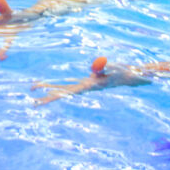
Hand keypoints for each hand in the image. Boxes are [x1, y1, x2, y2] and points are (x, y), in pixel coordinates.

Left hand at [32, 57, 148, 104]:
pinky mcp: (92, 79)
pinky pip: (73, 82)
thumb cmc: (128, 73)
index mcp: (90, 86)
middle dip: (47, 94)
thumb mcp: (117, 70)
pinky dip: (63, 84)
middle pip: (63, 91)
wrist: (138, 76)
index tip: (39, 100)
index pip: (67, 92)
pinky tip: (55, 86)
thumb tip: (92, 70)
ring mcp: (89, 83)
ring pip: (66, 86)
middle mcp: (87, 86)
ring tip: (34, 88)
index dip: (53, 95)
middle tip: (31, 100)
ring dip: (51, 87)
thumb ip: (104, 69)